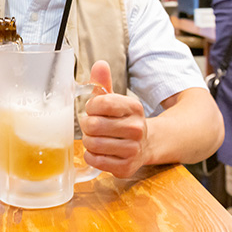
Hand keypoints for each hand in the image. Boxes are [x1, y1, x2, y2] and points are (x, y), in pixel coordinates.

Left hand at [79, 61, 148, 177]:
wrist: (145, 144)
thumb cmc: (122, 120)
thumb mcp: (115, 99)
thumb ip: (103, 82)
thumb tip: (99, 64)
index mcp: (134, 107)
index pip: (102, 103)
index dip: (90, 106)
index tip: (93, 109)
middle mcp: (137, 128)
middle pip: (94, 125)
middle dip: (87, 125)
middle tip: (91, 126)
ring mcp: (133, 149)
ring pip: (93, 144)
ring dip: (88, 141)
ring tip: (95, 138)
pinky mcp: (126, 167)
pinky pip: (96, 160)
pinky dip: (91, 155)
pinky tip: (98, 151)